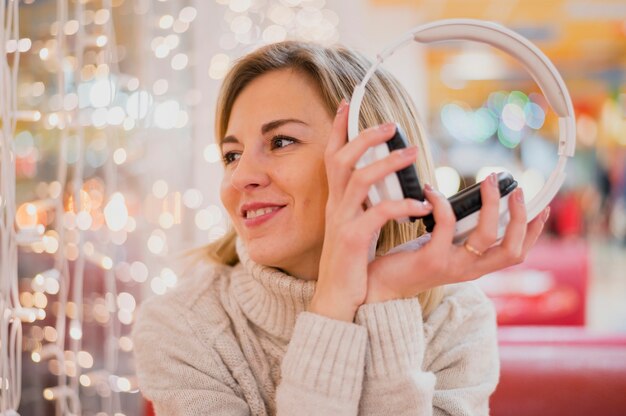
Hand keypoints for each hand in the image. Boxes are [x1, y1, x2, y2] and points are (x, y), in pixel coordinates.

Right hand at [308, 100, 432, 321]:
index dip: (337, 129)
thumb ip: (367, 201)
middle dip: (364, 137)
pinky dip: (401, 206)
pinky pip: (376, 214)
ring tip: (413, 154)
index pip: (333, 156)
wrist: (338, 297)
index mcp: (338, 200)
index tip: (346, 103)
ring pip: (358, 180)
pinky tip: (423, 207)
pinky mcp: (353, 240)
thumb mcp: (357, 224)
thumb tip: (386, 180)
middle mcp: (336, 206)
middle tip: (391, 125)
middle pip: (342, 160)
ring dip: (386, 163)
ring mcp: (342, 222)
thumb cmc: (353, 261)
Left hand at [364, 175, 549, 303]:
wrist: (379, 287)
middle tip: (517, 190)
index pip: (516, 254)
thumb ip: (459, 235)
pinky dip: (443, 202)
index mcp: (475, 267)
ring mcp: (452, 266)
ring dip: (491, 203)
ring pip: (486, 235)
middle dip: (521, 217)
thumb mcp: (442, 248)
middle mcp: (469, 271)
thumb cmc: (408, 262)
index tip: (541, 208)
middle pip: (512, 249)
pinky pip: (447, 224)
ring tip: (488, 180)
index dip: (532, 233)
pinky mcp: (431, 259)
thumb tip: (471, 204)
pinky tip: (431, 189)